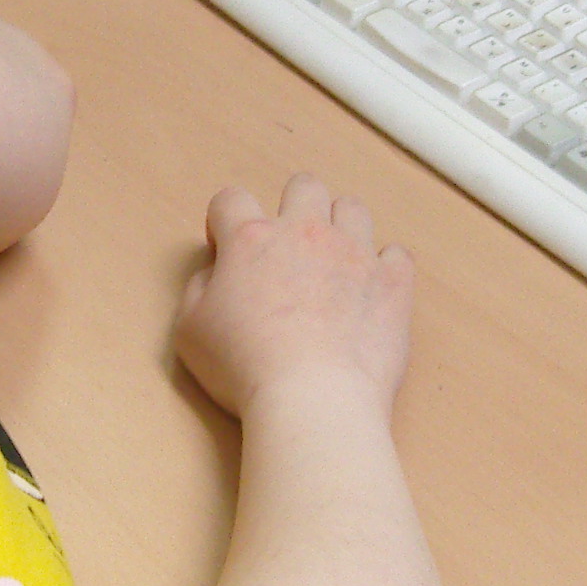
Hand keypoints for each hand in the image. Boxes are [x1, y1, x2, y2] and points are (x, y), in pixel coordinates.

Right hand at [172, 174, 413, 425]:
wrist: (313, 398)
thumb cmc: (245, 369)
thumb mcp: (190, 330)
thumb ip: (199, 288)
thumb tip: (216, 273)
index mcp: (251, 240)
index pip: (231, 199)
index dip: (224, 222)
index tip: (228, 253)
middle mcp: (305, 233)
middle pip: (304, 187)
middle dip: (293, 208)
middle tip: (287, 251)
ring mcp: (354, 253)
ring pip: (353, 209)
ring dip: (342, 229)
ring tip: (333, 267)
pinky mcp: (392, 282)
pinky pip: (397, 254)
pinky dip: (385, 268)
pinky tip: (371, 292)